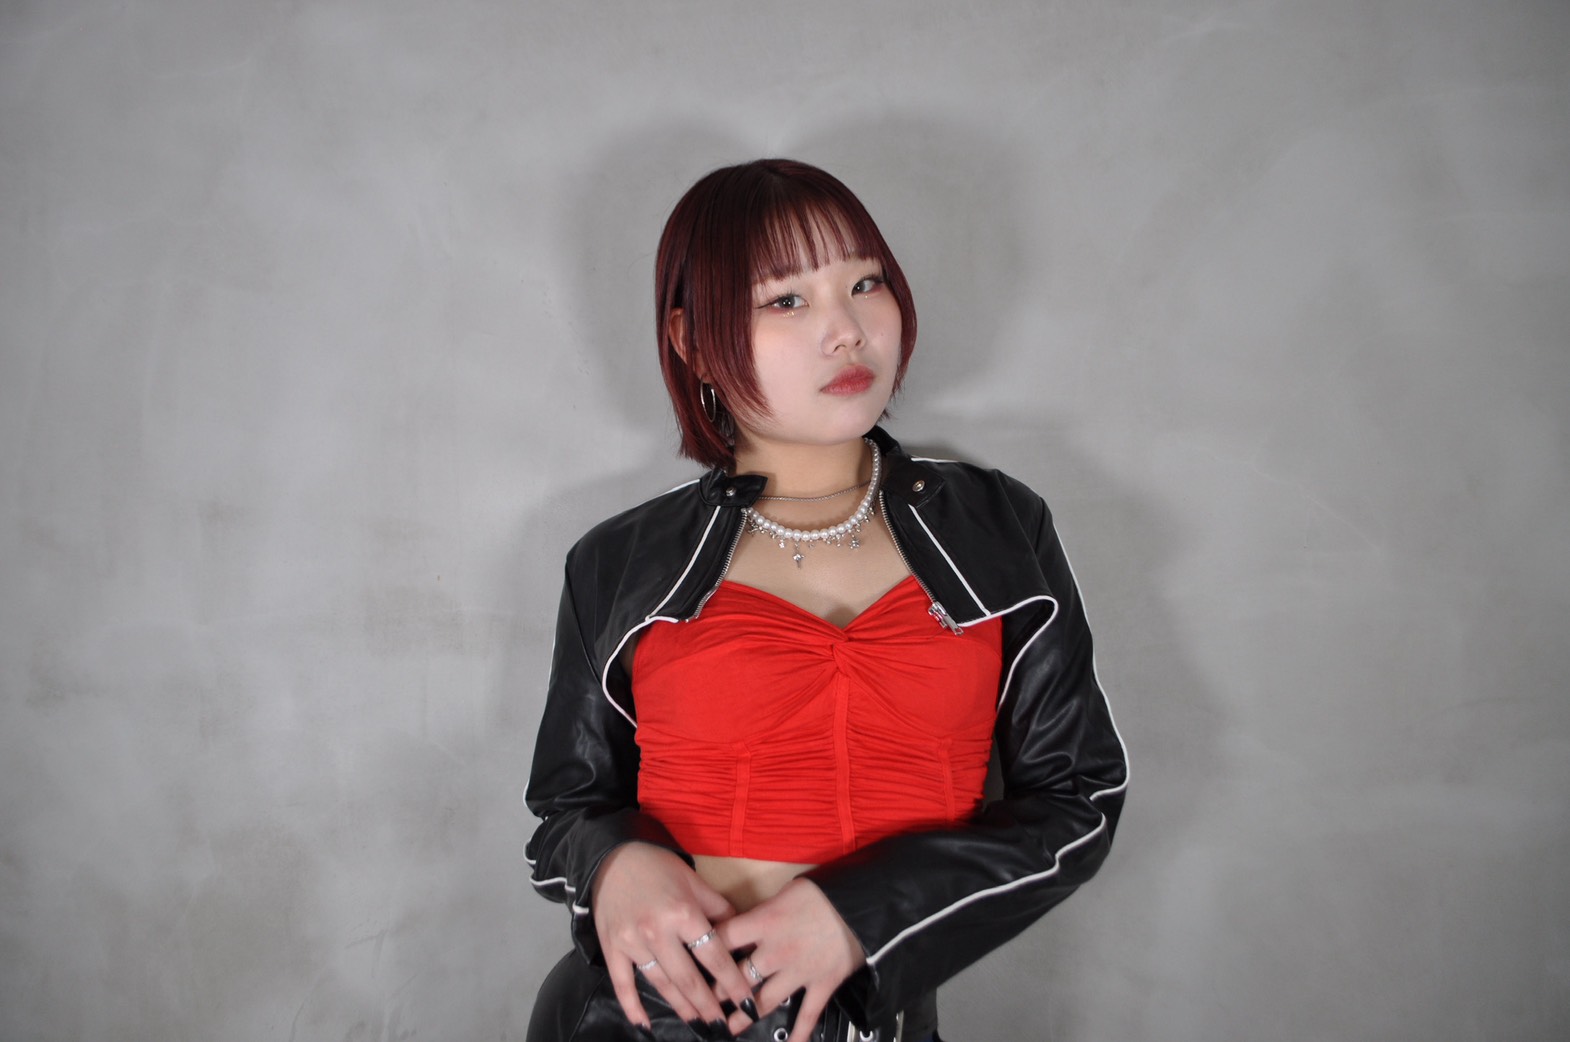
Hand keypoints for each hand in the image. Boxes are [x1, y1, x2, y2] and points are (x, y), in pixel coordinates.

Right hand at [591, 842, 755, 1032]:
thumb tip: (742, 935)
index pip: (713, 956)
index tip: (746, 1001)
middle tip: (722, 1024)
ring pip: (661, 983)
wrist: (613, 857)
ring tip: (698, 1023)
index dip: (732, 982)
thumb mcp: (695, 883)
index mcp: (683, 913)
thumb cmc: (659, 868)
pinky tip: (645, 1025)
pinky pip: (623, 983)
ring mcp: (632, 942)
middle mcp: (657, 931)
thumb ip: (718, 910)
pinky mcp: (612, 948)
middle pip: (688, 978)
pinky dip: (633, 1006)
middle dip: (708, 1005)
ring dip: (681, 1007)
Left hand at [716, 878, 866, 1041]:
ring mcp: (799, 972)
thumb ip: (764, 911)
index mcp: (764, 922)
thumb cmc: (824, 891)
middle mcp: (776, 952)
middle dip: (717, 993)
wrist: (865, 903)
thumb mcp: (787, 891)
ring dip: (743, 1017)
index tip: (690, 961)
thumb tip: (747, 922)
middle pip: (736, 977)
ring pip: (764, 1001)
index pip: (722, 939)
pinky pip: (807, 1015)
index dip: (703, 950)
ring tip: (727, 1028)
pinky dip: (798, 1034)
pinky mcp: (822, 985)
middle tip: (701, 1004)